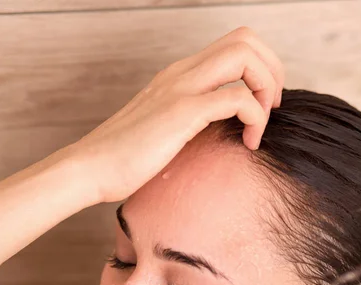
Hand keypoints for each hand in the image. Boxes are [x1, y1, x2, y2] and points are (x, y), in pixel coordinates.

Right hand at [69, 26, 284, 204]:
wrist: (89, 169)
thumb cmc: (123, 158)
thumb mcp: (160, 131)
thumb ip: (185, 122)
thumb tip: (213, 133)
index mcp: (177, 76)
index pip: (233, 45)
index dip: (260, 68)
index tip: (262, 105)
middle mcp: (181, 73)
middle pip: (245, 40)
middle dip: (272, 71)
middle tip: (271, 109)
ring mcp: (180, 88)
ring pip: (244, 57)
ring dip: (266, 89)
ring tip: (259, 126)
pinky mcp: (181, 112)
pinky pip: (236, 98)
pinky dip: (255, 118)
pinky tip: (248, 143)